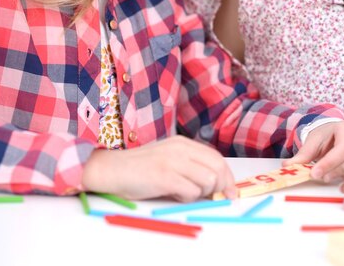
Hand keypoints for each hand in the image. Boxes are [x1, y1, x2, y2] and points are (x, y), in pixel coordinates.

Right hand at [82, 135, 235, 201]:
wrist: (113, 169)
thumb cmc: (140, 168)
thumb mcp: (168, 158)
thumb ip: (189, 165)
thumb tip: (215, 184)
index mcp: (182, 143)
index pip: (216, 157)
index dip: (227, 177)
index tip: (230, 192)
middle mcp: (180, 149)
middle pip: (217, 168)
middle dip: (222, 187)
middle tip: (216, 199)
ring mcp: (173, 161)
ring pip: (208, 180)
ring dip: (200, 193)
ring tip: (183, 192)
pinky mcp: (165, 176)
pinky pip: (191, 191)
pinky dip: (187, 198)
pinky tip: (173, 194)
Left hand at [285, 121, 343, 181]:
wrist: (332, 134)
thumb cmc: (324, 136)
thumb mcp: (313, 140)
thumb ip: (303, 154)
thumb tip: (287, 166)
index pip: (343, 148)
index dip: (329, 162)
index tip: (315, 173)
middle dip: (338, 171)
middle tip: (321, 178)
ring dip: (343, 177)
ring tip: (327, 178)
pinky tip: (338, 184)